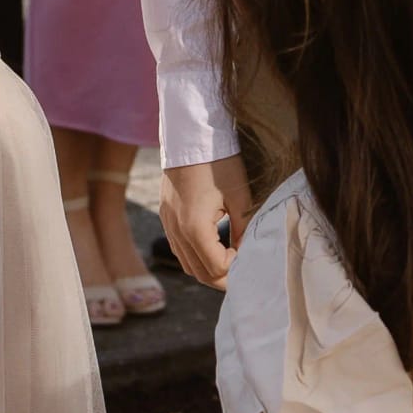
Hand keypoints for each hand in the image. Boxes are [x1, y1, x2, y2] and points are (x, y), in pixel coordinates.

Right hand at [161, 155, 249, 287]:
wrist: (191, 136)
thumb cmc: (219, 163)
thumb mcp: (239, 197)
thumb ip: (243, 230)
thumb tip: (247, 252)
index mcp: (195, 228)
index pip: (216, 267)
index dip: (236, 268)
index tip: (248, 254)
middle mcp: (177, 230)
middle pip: (199, 273)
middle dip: (222, 277)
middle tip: (242, 271)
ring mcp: (168, 224)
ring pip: (186, 264)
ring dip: (207, 269)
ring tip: (228, 262)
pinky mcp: (165, 216)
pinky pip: (178, 248)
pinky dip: (194, 256)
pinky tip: (211, 248)